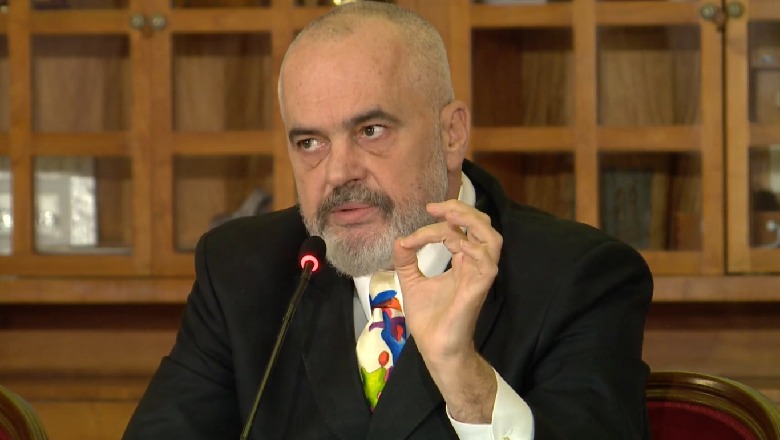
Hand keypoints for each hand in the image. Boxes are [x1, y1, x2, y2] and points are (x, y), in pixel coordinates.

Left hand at [393, 199, 501, 421]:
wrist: (435, 348)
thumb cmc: (429, 318)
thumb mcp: (411, 281)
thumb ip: (407, 260)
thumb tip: (399, 239)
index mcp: (463, 261)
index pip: (458, 230)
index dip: (436, 224)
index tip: (411, 234)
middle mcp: (475, 264)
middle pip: (482, 225)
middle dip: (461, 209)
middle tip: (435, 208)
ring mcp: (480, 276)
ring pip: (492, 238)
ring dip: (472, 222)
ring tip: (448, 215)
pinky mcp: (480, 288)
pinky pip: (486, 261)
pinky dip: (471, 247)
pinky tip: (452, 245)